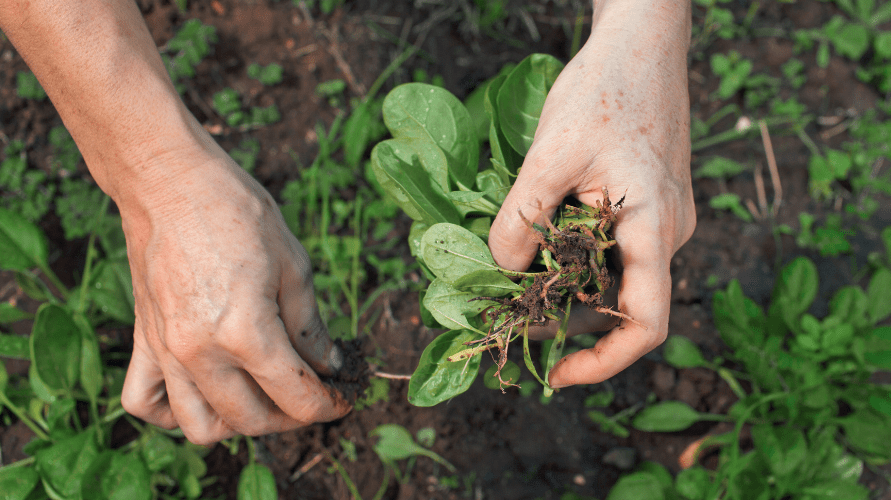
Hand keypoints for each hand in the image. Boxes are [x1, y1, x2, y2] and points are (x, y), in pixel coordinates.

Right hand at [119, 152, 349, 444]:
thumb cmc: (236, 211)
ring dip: (237, 422)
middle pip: (252, 421)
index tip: (344, 397)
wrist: (170, 181)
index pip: (297, 398)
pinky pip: (145, 402)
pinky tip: (203, 389)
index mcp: (246, 333)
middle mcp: (200, 353)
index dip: (330, 405)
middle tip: (311, 392)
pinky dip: (173, 410)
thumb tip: (331, 365)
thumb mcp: (294, 265)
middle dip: (292, 416)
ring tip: (261, 395)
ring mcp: (166, 351)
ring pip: (199, 426)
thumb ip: (312, 327)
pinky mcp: (144, 340)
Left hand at [488, 0, 695, 387]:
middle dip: (569, 322)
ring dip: (568, 287)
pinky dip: (576, 260)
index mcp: (656, 228)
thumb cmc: (604, 91)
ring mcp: (661, 221)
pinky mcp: (647, 206)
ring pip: (615, 276)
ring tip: (514, 279)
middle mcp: (667, 235)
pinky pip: (614, 250)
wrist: (641, 45)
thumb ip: (522, 219)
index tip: (557, 373)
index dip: (604, 363)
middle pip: (623, 305)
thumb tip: (500, 271)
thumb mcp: (550, 155)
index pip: (646, 324)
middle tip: (511, 318)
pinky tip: (538, 244)